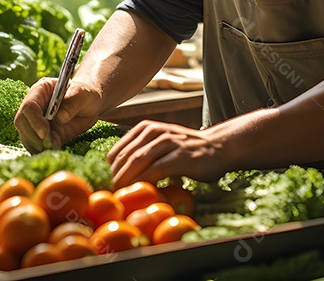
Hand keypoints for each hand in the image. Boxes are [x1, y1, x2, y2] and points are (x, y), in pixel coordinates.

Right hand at [14, 78, 102, 152]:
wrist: (89, 105)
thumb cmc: (85, 93)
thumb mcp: (82, 94)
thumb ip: (72, 102)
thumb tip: (60, 118)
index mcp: (40, 90)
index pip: (29, 106)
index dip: (34, 121)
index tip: (45, 134)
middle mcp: (34, 105)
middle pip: (22, 122)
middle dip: (33, 136)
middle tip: (49, 144)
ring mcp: (35, 120)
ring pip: (25, 135)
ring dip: (37, 145)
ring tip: (53, 148)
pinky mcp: (41, 134)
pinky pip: (35, 144)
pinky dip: (42, 150)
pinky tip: (54, 150)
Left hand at [106, 120, 229, 188]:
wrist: (218, 147)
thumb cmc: (187, 150)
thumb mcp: (162, 144)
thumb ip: (144, 153)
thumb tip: (119, 176)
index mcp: (146, 128)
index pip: (118, 150)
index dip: (108, 170)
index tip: (105, 186)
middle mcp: (155, 132)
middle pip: (126, 156)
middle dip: (114, 177)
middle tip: (108, 195)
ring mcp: (169, 142)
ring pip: (138, 160)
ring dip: (125, 179)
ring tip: (118, 195)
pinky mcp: (180, 156)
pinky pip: (156, 169)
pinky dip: (144, 182)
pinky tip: (138, 193)